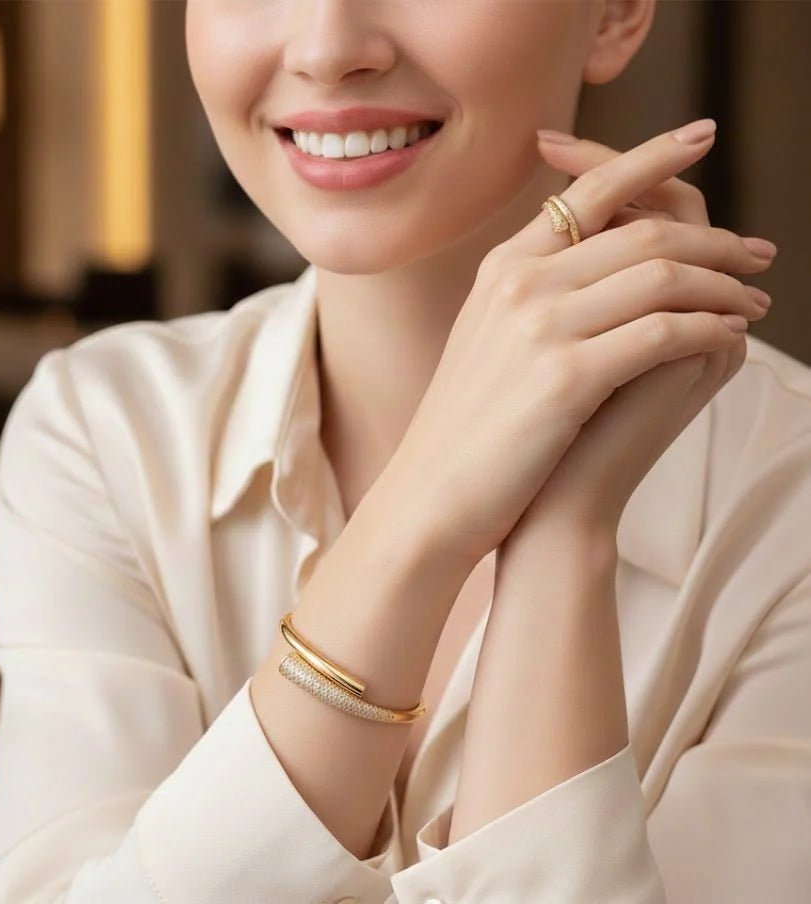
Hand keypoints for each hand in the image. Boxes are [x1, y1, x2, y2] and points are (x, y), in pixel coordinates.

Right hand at [383, 119, 774, 568]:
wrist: (432, 492)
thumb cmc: (468, 424)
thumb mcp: (487, 337)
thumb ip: (533, 290)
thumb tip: (595, 261)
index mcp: (501, 266)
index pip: (588, 188)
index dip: (652, 154)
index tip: (700, 136)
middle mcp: (520, 283)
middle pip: (643, 228)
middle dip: (714, 236)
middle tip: (755, 252)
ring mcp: (540, 327)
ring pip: (663, 275)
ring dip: (724, 284)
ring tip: (753, 300)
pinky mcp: (566, 377)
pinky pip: (666, 332)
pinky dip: (710, 329)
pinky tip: (730, 338)